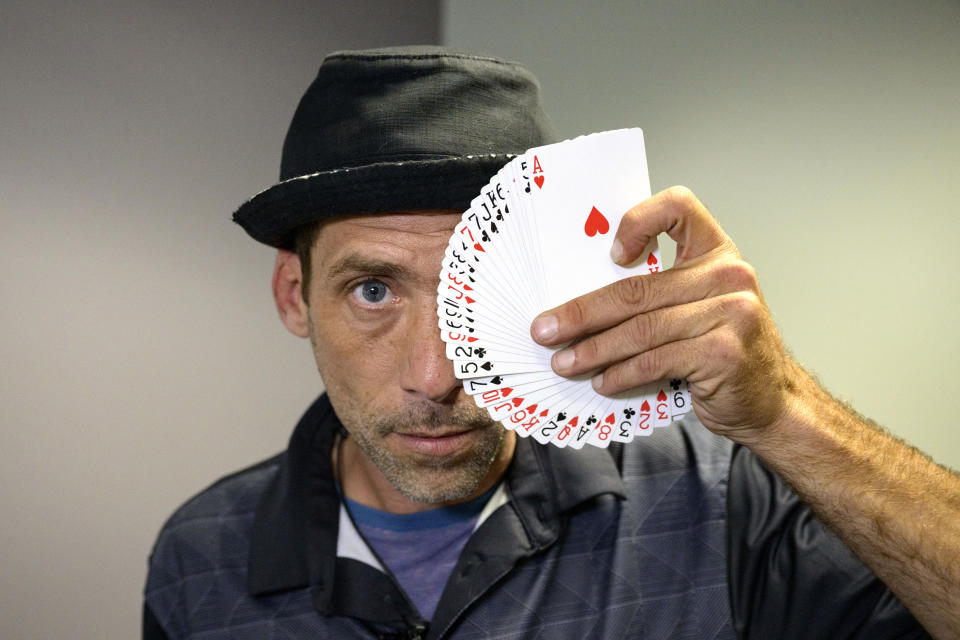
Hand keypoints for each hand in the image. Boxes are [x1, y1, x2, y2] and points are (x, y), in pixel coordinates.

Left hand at [530, 186, 800, 443]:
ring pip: (641, 329)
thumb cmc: (724, 351)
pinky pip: (655, 361)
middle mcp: (728, 275)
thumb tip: (580, 305)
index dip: (639, 220)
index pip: (679, 206)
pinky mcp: (723, 353)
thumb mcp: (699, 308)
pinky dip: (621, 374)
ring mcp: (731, 313)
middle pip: (637, 288)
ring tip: (564, 362)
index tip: (610, 255)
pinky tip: (603, 381)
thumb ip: (659, 292)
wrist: (772, 401)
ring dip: (593, 350)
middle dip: (582, 313)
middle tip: (545, 329)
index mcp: (717, 252)